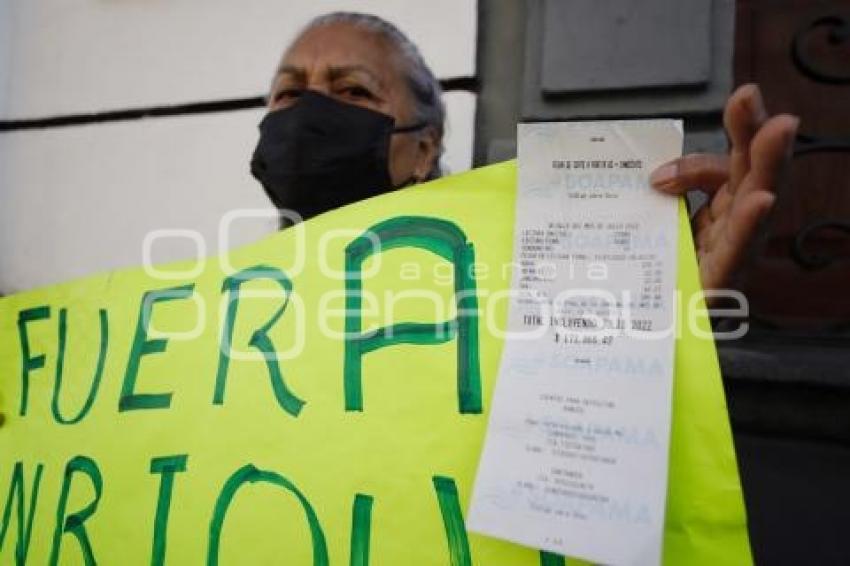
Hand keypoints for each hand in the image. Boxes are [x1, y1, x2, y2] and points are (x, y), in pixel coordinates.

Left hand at [649, 84, 798, 291]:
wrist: (645, 337)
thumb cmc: (653, 278)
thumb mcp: (653, 223)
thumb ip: (663, 196)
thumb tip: (657, 178)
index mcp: (718, 211)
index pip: (731, 163)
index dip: (738, 132)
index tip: (742, 97)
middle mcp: (731, 229)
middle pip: (751, 175)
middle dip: (758, 134)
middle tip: (755, 98)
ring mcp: (732, 256)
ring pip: (756, 204)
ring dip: (767, 164)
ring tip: (779, 129)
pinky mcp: (722, 285)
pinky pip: (738, 251)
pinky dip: (749, 224)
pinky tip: (762, 200)